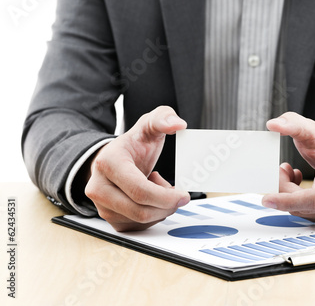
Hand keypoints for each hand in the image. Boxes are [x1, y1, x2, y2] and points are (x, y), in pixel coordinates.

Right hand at [85, 106, 190, 230]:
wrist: (114, 160)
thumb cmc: (133, 145)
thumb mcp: (148, 126)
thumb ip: (163, 118)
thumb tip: (178, 124)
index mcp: (108, 163)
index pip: (139, 190)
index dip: (166, 197)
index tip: (183, 195)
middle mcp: (98, 187)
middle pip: (140, 211)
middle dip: (167, 206)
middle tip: (180, 197)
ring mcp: (101, 205)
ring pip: (139, 222)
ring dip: (160, 210)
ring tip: (160, 190)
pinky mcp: (109, 219)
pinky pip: (137, 228)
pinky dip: (152, 217)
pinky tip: (151, 201)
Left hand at [264, 112, 314, 224]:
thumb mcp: (312, 130)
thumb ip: (292, 124)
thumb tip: (273, 124)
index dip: (288, 200)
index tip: (267, 199)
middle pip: (307, 205)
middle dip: (286, 190)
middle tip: (281, 170)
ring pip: (306, 212)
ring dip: (291, 196)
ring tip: (292, 174)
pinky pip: (310, 216)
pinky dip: (298, 203)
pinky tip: (299, 187)